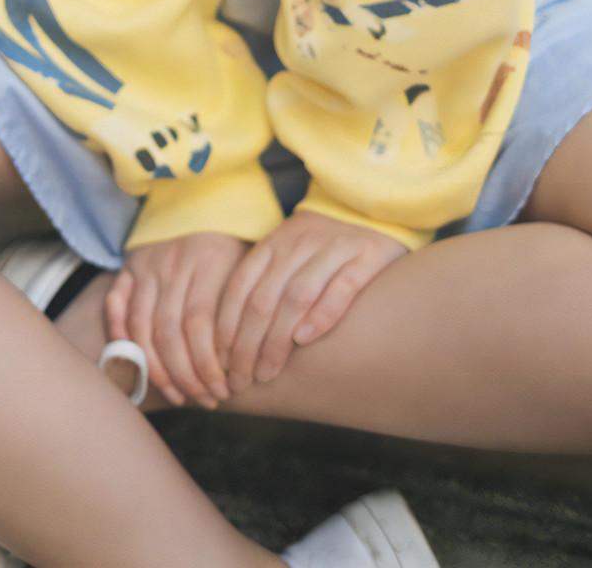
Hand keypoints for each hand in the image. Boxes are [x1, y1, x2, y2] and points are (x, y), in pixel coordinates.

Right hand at [103, 231, 248, 409]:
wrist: (204, 198)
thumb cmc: (234, 242)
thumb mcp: (249, 264)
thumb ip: (245, 307)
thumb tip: (249, 365)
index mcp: (209, 260)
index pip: (202, 324)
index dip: (209, 364)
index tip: (224, 390)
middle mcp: (174, 262)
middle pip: (170, 331)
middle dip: (186, 375)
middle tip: (204, 399)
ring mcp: (148, 264)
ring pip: (143, 326)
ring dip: (158, 369)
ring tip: (178, 394)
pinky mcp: (129, 266)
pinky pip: (117, 306)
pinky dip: (123, 338)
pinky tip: (139, 366)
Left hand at [215, 210, 407, 393]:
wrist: (370, 212)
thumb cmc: (320, 250)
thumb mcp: (286, 257)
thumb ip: (263, 288)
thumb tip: (228, 344)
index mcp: (273, 243)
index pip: (239, 287)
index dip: (227, 327)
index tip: (221, 362)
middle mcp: (298, 243)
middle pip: (263, 298)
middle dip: (248, 344)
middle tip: (242, 379)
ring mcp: (333, 247)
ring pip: (296, 296)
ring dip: (278, 338)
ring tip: (268, 370)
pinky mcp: (366, 256)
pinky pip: (340, 287)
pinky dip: (321, 314)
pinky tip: (305, 340)